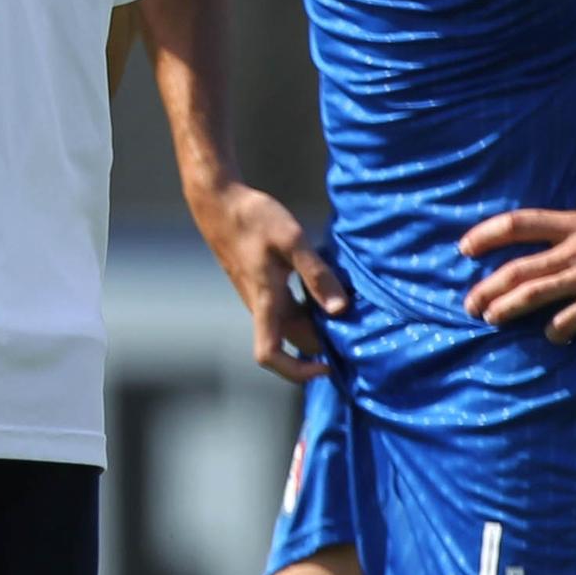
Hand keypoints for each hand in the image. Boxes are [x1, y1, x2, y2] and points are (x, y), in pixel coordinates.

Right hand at [197, 180, 348, 382]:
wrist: (219, 203)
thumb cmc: (253, 218)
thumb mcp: (291, 240)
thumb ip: (316, 274)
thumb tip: (340, 309)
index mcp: (266, 302)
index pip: (271, 355)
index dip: (298, 371)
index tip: (328, 365)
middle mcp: (261, 307)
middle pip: (292, 342)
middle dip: (321, 344)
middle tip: (357, 325)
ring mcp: (259, 298)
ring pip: (291, 326)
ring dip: (317, 325)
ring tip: (347, 306)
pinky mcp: (261, 286)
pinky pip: (287, 310)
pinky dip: (309, 309)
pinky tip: (326, 288)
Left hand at [461, 156, 575, 338]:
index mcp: (572, 222)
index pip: (517, 223)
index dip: (485, 234)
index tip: (464, 247)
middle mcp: (571, 250)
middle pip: (516, 269)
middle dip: (487, 288)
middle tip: (468, 304)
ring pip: (533, 295)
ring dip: (507, 309)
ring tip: (490, 319)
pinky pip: (570, 319)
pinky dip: (556, 331)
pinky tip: (551, 337)